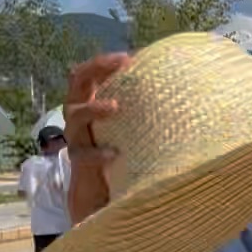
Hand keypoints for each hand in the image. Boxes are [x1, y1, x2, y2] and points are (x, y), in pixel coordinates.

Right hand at [62, 53, 132, 224]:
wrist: (101, 194)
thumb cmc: (122, 153)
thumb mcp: (130, 128)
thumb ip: (142, 110)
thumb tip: (176, 87)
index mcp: (90, 104)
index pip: (87, 75)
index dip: (102, 63)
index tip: (128, 57)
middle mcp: (79, 118)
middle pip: (76, 85)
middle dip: (96, 70)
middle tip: (121, 67)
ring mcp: (77, 139)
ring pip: (75, 116)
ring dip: (94, 108)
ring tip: (115, 108)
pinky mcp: (80, 163)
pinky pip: (84, 154)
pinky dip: (100, 152)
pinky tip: (116, 154)